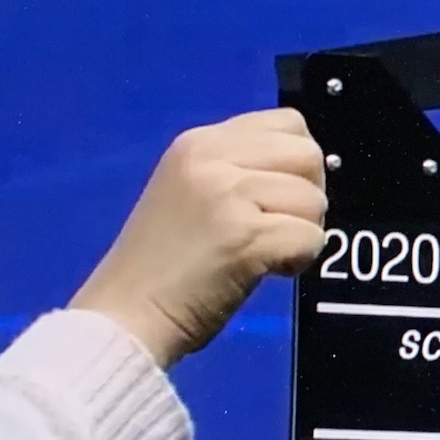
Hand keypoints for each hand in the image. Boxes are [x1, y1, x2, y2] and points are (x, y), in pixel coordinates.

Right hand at [71, 108, 326, 365]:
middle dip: (307, 195)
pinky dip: (299, 260)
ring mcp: (227, 195)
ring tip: (266, 253)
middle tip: (278, 227)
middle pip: (308, 153)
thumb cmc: (161, 266)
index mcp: (199, 143)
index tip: (275, 199)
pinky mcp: (244, 237)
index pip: (287, 122)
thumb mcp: (190, 192)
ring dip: (303, 231)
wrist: (126, 316)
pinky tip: (268, 271)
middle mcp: (212, 158)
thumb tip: (302, 171)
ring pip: (313, 199)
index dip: (296, 164)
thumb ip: (237, 170)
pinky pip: (310, 238)